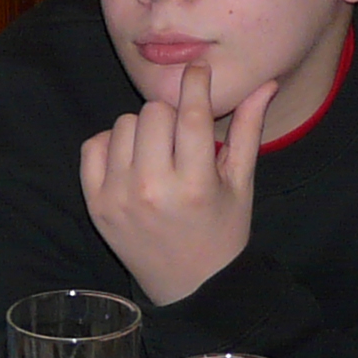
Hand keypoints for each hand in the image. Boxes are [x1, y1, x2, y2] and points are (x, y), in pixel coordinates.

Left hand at [78, 62, 277, 304]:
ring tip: (159, 151)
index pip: (191, 116)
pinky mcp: (96, 205)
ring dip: (143, 129)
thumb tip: (265, 83)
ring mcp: (118, 198)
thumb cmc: (222, 232)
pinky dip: (112, 145)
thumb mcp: (240, 184)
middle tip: (182, 135)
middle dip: (171, 115)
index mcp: (196, 186)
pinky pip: (93, 146)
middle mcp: (153, 190)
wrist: (189, 287)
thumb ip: (247, 131)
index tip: (197, 71)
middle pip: (154, 113)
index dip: (195, 83)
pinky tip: (133, 160)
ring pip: (123, 125)